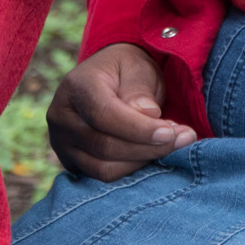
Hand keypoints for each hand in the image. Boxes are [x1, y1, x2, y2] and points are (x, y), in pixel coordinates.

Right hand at [46, 42, 195, 181]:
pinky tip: (151, 155)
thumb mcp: (138, 67)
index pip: (104, 115)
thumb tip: (148, 116)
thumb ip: (140, 90)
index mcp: (76, 86)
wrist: (107, 79)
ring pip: (103, 168)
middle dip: (147, 148)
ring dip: (142, 162)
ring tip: (171, 146)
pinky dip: (131, 170)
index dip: (139, 129)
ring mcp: (61, 142)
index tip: (171, 133)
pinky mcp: (70, 162)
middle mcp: (61, 116)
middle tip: (183, 140)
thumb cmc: (127, 70)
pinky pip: (101, 177)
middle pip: (104, 146)